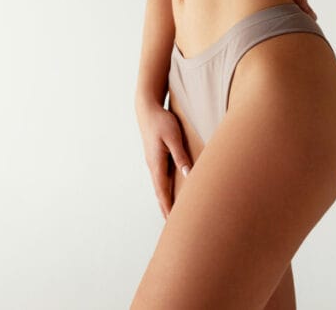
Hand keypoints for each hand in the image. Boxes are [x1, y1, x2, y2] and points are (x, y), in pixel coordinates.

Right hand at [136, 102, 191, 220]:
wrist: (148, 109)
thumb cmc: (161, 122)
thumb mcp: (173, 138)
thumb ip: (180, 156)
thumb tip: (188, 175)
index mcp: (156, 164)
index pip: (163, 192)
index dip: (168, 208)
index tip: (172, 223)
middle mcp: (153, 166)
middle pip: (160, 193)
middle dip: (166, 209)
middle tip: (172, 226)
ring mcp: (153, 162)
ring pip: (160, 186)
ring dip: (165, 200)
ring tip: (172, 214)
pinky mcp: (156, 157)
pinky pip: (161, 178)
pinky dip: (165, 189)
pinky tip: (171, 192)